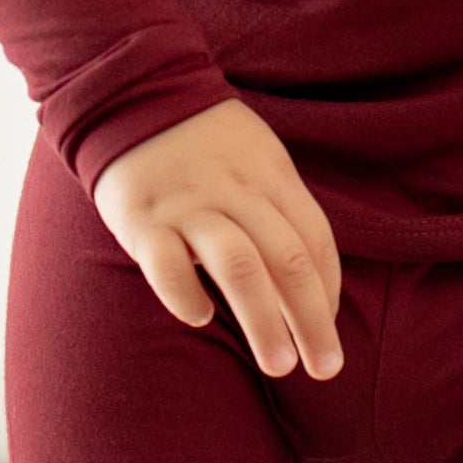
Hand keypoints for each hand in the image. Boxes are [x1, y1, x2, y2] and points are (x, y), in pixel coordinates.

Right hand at [90, 98, 346, 378]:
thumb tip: (312, 282)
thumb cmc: (206, 142)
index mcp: (271, 176)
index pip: (313, 240)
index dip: (328, 290)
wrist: (132, 93)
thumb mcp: (258, 159)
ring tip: (279, 365)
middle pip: (287, 259)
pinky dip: (184, 294)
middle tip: (325, 368)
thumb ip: (282, 211)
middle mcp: (236, 191)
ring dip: (264, 319)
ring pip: (239, 265)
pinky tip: (199, 319)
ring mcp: (189, 204)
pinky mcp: (142, 217)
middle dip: (312, 319)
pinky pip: (166, 263)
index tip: (329, 332)